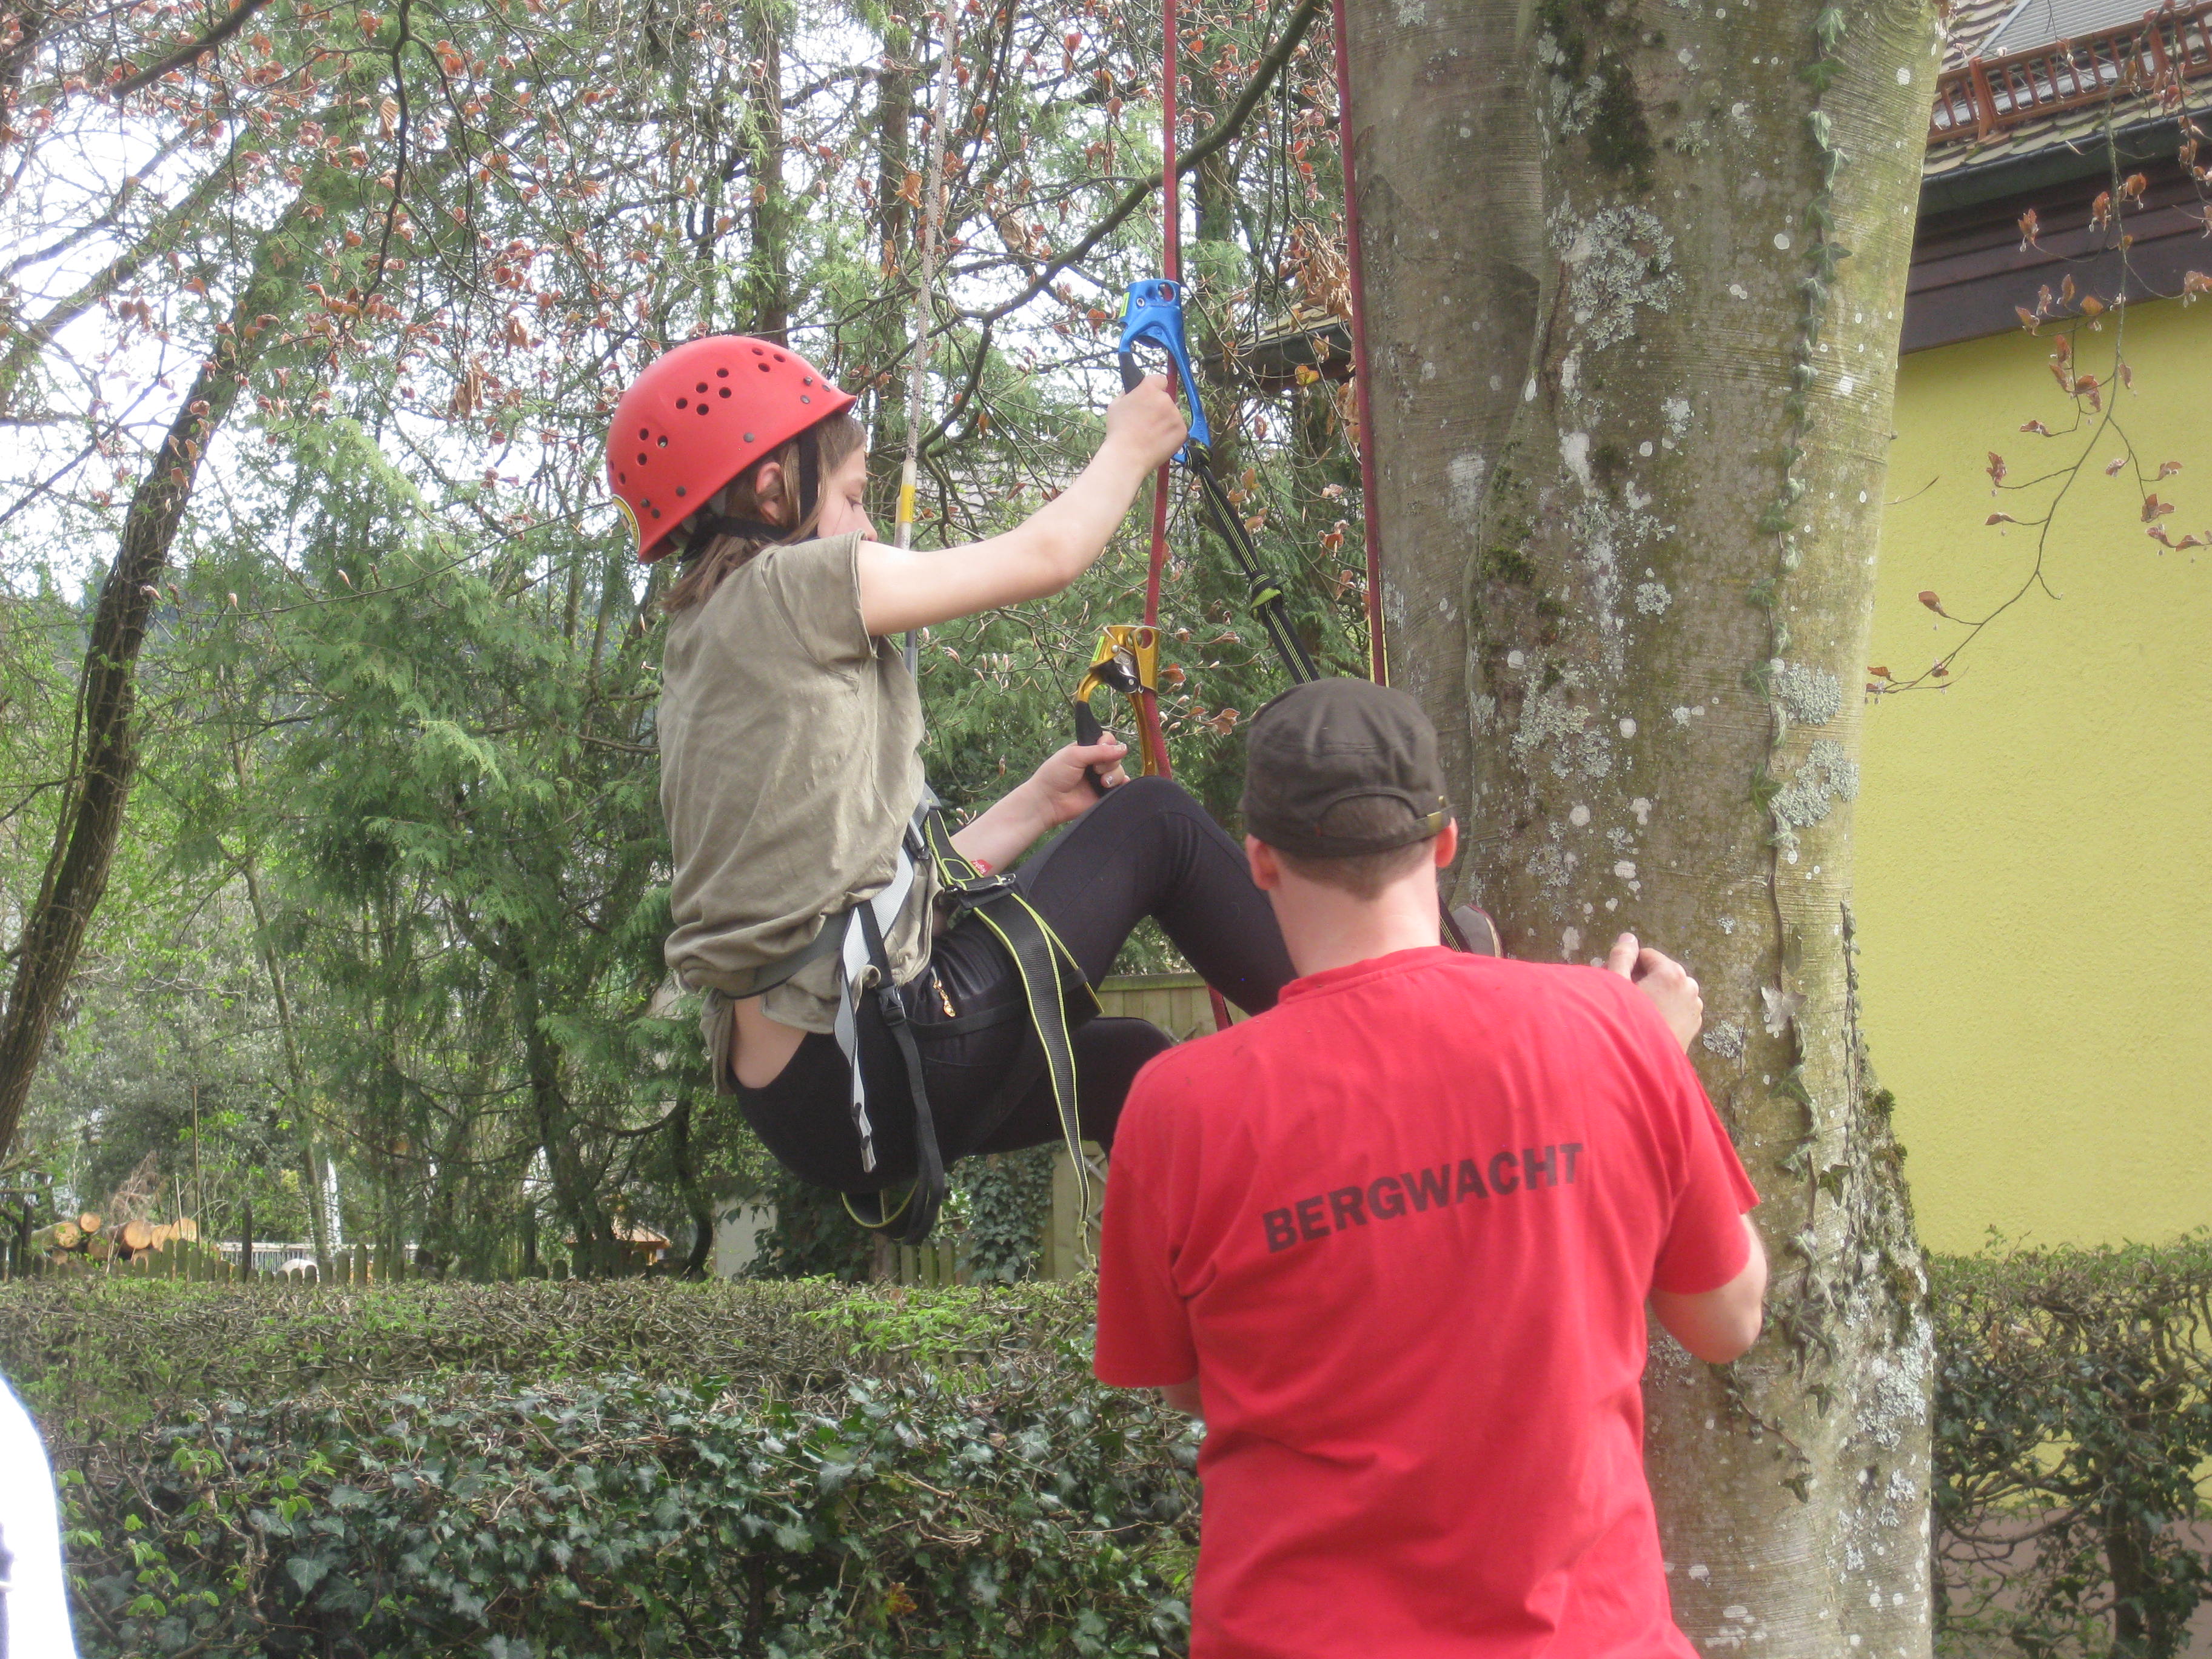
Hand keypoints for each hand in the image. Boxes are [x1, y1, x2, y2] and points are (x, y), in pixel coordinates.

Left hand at [1029, 734, 1128, 826]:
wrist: (1048, 801)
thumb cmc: (1054, 775)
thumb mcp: (1075, 755)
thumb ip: (1099, 751)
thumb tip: (1123, 748)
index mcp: (1086, 750)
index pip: (1107, 741)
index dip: (1109, 744)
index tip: (1103, 748)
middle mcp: (1094, 763)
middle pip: (1115, 756)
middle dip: (1110, 762)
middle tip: (1096, 769)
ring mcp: (1099, 779)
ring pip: (1119, 771)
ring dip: (1114, 775)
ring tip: (1102, 782)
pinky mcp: (1103, 794)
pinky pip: (1120, 787)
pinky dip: (1121, 785)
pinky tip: (1115, 786)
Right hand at [1102, 374, 1187, 474]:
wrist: (1128, 456)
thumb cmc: (1119, 432)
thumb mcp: (1116, 405)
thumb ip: (1128, 393)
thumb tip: (1134, 390)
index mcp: (1149, 389)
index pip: (1160, 379)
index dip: (1154, 388)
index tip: (1150, 396)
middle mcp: (1165, 399)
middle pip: (1165, 398)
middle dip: (1158, 407)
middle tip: (1145, 421)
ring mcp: (1176, 415)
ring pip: (1172, 414)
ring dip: (1164, 421)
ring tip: (1150, 434)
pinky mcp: (1182, 430)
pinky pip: (1177, 428)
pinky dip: (1170, 434)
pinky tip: (1157, 441)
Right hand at [1607, 933, 1701, 1051]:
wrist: (1640, 1064)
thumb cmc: (1625, 1022)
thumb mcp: (1616, 985)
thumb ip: (1622, 956)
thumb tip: (1629, 937)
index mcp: (1672, 973)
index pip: (1647, 956)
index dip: (1630, 966)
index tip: (1619, 985)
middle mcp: (1690, 987)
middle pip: (1661, 972)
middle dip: (1644, 981)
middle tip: (1627, 1001)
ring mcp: (1695, 1008)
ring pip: (1670, 990)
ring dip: (1656, 995)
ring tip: (1639, 1015)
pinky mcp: (1695, 1026)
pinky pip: (1678, 1007)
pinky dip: (1666, 1010)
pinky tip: (1651, 1025)